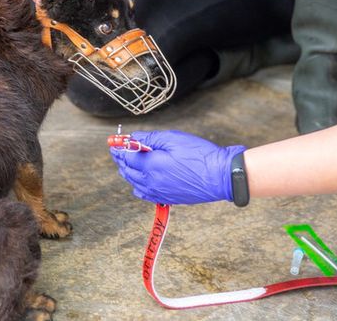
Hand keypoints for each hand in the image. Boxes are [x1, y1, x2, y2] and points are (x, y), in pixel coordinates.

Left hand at [109, 130, 245, 204]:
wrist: (221, 177)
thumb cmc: (200, 155)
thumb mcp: (173, 139)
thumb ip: (149, 139)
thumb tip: (133, 138)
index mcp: (151, 166)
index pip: (127, 157)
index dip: (119, 148)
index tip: (115, 142)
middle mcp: (151, 182)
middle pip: (127, 171)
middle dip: (121, 160)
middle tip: (119, 150)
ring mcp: (159, 193)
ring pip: (134, 183)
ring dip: (128, 172)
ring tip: (128, 162)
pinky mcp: (168, 198)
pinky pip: (145, 194)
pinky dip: (138, 186)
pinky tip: (141, 180)